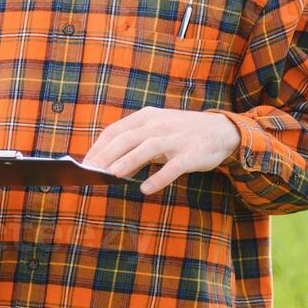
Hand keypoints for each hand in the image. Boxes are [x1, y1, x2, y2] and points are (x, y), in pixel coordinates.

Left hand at [82, 108, 240, 194]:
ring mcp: (175, 139)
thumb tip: (111, 167)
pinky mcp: (190, 154)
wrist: (221, 130)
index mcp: (146, 117)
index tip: (86, 163)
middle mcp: (159, 125)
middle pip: (127, 137)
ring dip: (129, 160)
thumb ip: (135, 147)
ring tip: (112, 174)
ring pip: (148, 148)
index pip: (115, 130)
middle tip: (92, 171)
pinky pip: (173, 167)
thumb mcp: (157, 132)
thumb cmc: (181, 134)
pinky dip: (159, 178)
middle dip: (107, 154)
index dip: (99, 146)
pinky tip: (146, 189)